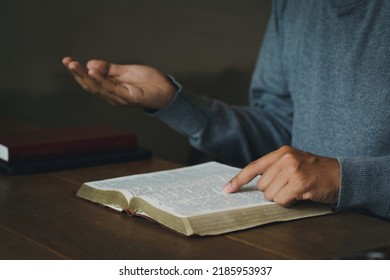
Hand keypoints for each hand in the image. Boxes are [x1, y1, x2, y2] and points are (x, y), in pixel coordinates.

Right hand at [62, 57, 176, 108]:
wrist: (166, 90)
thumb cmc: (148, 82)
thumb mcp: (125, 71)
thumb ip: (109, 69)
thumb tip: (90, 64)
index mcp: (111, 88)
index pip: (90, 81)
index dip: (78, 72)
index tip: (67, 61)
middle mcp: (112, 95)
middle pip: (91, 86)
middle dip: (78, 74)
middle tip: (68, 62)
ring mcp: (120, 97)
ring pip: (98, 88)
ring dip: (85, 76)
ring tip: (76, 65)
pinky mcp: (129, 97)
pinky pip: (112, 88)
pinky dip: (102, 80)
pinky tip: (93, 72)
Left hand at [224, 145, 339, 205]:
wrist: (342, 175)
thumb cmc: (315, 172)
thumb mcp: (293, 162)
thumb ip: (274, 169)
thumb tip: (254, 185)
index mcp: (281, 152)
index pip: (253, 167)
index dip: (238, 180)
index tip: (227, 189)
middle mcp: (285, 158)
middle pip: (261, 186)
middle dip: (273, 191)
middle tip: (290, 186)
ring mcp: (292, 170)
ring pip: (270, 195)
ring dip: (282, 197)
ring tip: (297, 189)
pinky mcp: (300, 183)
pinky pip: (281, 200)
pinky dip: (289, 202)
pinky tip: (301, 195)